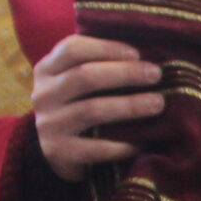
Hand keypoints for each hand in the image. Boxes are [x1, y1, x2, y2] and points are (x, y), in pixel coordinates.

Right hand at [29, 35, 164, 180]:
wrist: (59, 152)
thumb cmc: (80, 105)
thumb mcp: (79, 81)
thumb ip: (100, 64)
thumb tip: (147, 54)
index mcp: (47, 69)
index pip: (72, 49)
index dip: (106, 48)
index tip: (137, 53)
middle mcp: (43, 95)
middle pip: (84, 76)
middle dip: (125, 73)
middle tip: (156, 75)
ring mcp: (49, 124)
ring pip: (93, 109)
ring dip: (130, 105)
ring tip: (158, 103)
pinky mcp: (59, 152)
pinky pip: (97, 147)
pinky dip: (124, 144)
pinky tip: (145, 141)